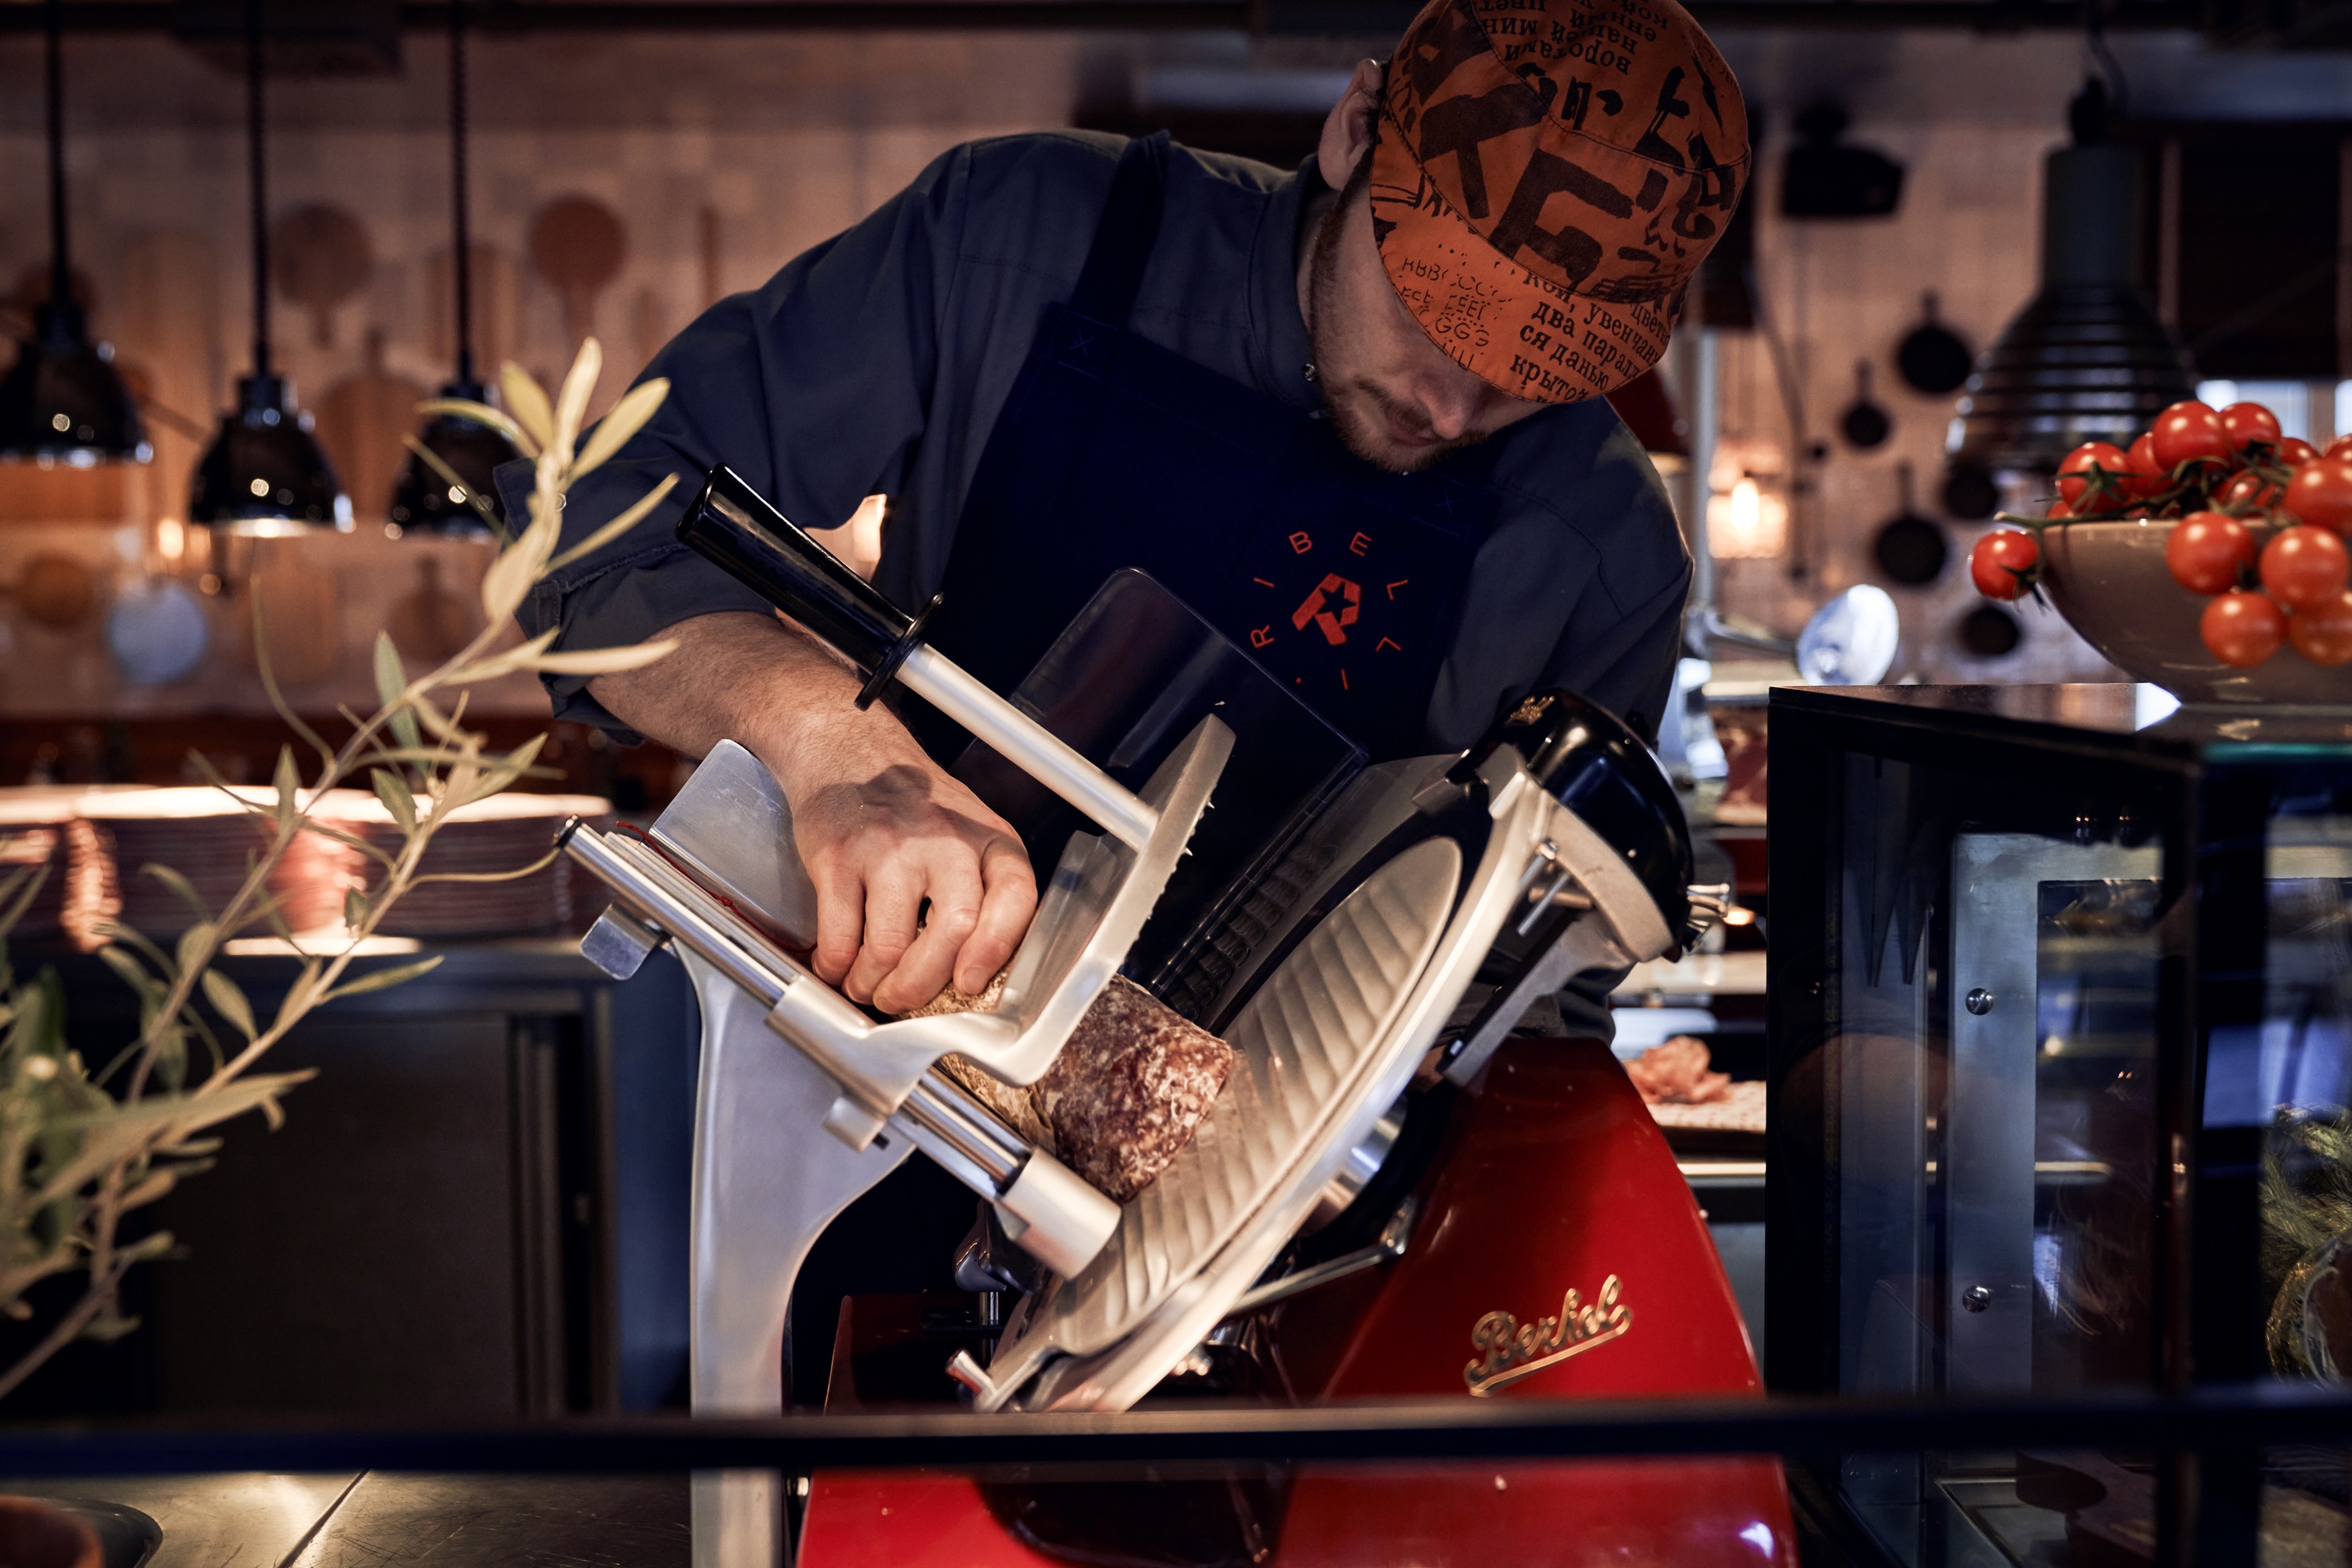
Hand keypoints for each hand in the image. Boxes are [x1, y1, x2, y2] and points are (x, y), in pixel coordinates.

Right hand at [587, 610, 1037, 1010]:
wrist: (847, 749)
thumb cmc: (913, 806)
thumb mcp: (968, 834)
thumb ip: (980, 891)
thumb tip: (968, 977)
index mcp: (988, 840)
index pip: (1015, 898)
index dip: (994, 950)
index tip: (967, 983)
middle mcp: (947, 841)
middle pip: (953, 931)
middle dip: (922, 984)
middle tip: (901, 1000)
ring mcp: (891, 848)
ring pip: (891, 944)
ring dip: (873, 981)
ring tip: (865, 984)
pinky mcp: (840, 857)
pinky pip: (841, 933)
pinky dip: (835, 964)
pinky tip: (835, 964)